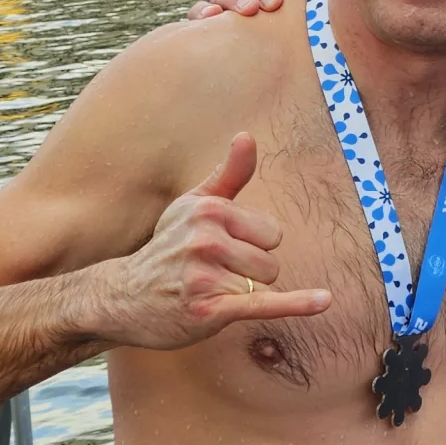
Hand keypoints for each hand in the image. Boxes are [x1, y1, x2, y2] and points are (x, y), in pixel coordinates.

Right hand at [80, 135, 329, 348]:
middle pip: (271, 261)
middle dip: (250, 273)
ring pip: (264, 285)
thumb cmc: (167, 249)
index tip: (220, 251)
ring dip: (243, 295)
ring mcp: (204, 275)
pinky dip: (296, 304)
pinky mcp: (207, 309)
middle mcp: (205, 238)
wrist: (122, 298)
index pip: (272, 232)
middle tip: (212, 275)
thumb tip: (247, 136)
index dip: (252, 247)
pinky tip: (323, 301)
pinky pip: (264, 304)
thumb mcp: (193, 206)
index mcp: (207, 210)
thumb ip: (228, 174)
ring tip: (208, 291)